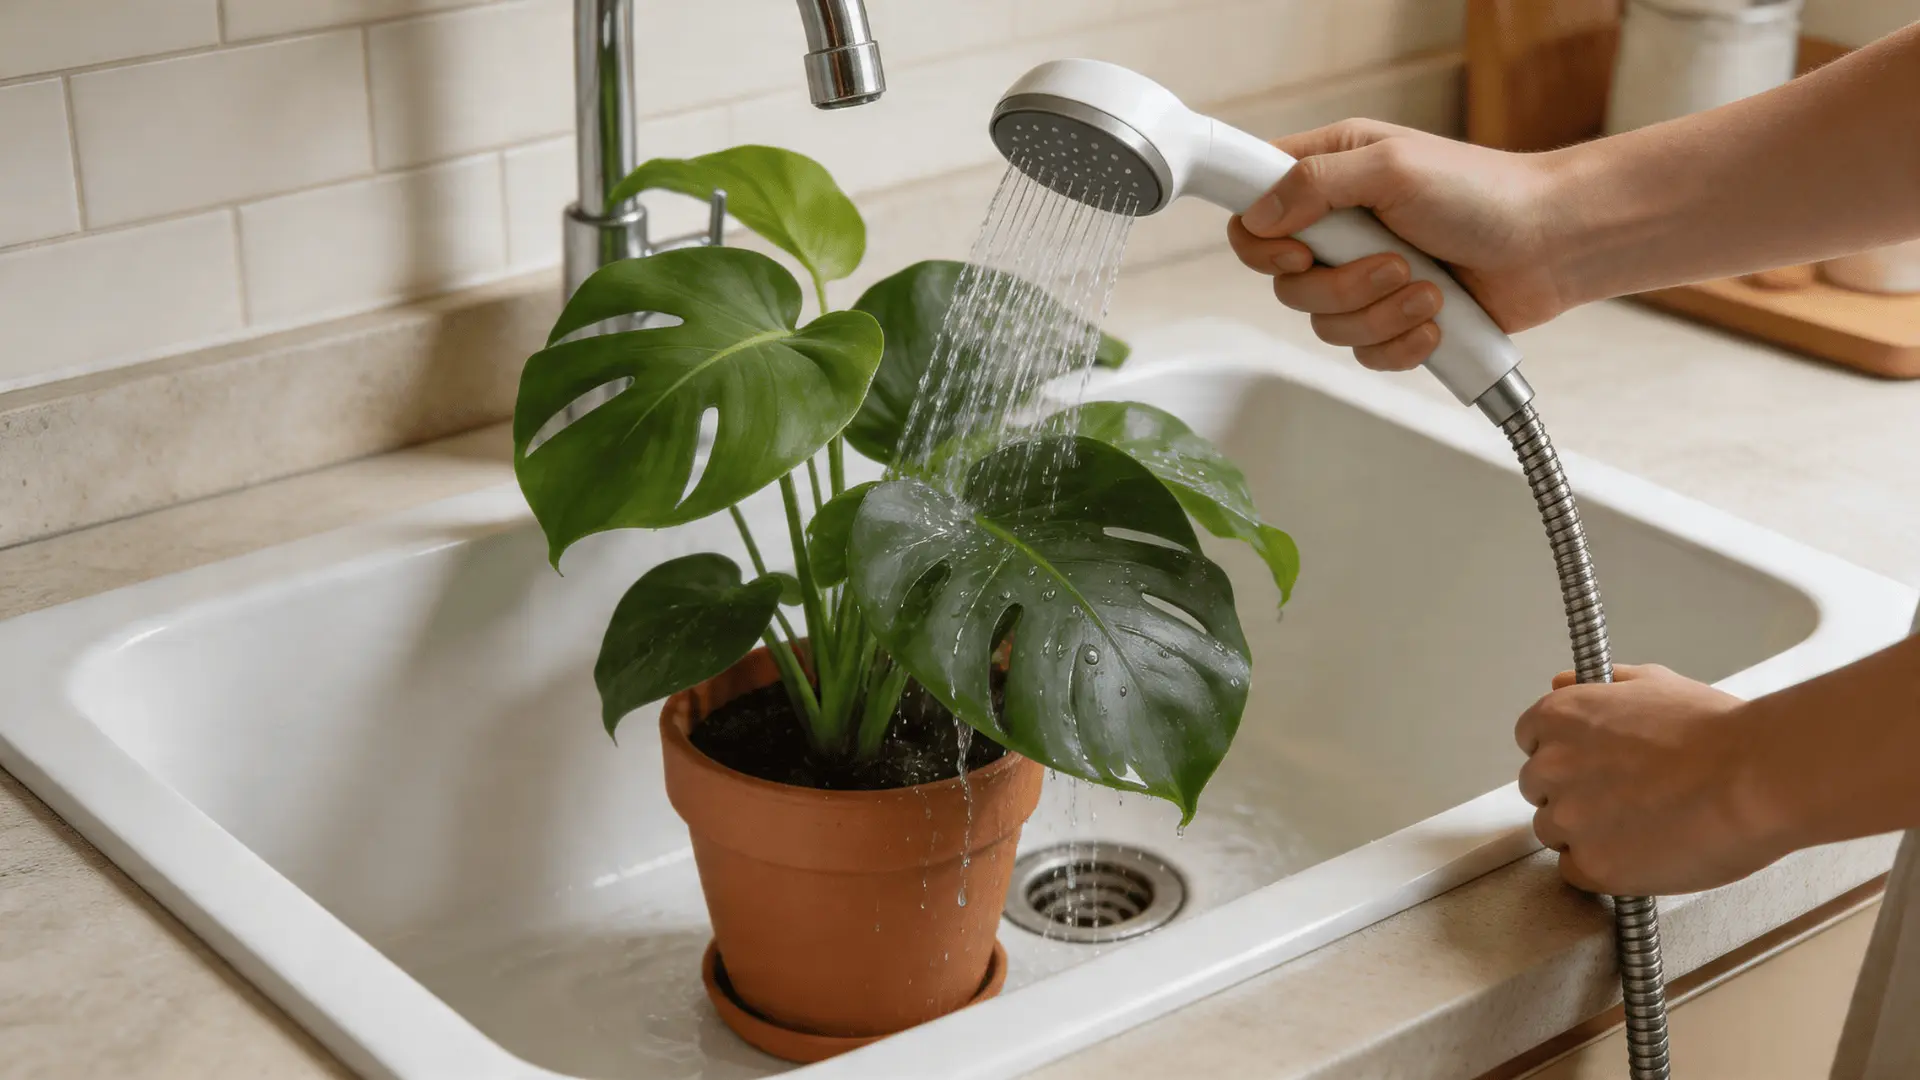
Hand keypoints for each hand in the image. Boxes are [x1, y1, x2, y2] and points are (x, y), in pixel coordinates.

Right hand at [1226, 120, 1576, 370]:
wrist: (1553, 243)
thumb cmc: (1486, 192)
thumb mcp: (1393, 167)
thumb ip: (1316, 184)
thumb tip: (1260, 214)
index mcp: (1332, 174)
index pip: (1254, 209)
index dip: (1259, 241)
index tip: (1295, 252)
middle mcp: (1341, 228)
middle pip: (1285, 283)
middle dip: (1341, 286)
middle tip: (1393, 264)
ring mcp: (1364, 277)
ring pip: (1323, 323)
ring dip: (1380, 313)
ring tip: (1430, 289)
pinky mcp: (1391, 319)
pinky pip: (1363, 353)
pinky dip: (1400, 343)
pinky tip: (1436, 320)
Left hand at [1515, 664, 1783, 895]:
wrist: (1756, 777)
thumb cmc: (1715, 731)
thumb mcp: (1653, 683)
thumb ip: (1595, 686)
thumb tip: (1560, 683)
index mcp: (1558, 717)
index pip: (1531, 741)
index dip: (1565, 755)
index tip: (1592, 765)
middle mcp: (1550, 766)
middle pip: (1539, 789)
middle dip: (1574, 793)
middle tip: (1626, 797)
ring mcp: (1568, 818)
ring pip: (1554, 832)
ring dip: (1585, 832)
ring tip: (1642, 825)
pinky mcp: (1592, 864)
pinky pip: (1574, 871)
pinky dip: (1600, 868)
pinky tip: (1640, 853)